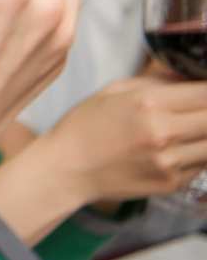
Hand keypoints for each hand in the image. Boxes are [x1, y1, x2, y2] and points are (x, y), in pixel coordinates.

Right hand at [43, 76, 206, 203]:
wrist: (67, 169)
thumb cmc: (85, 126)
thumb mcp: (114, 90)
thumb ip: (156, 80)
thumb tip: (188, 77)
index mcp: (148, 103)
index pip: (205, 92)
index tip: (204, 90)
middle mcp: (164, 132)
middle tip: (199, 110)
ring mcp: (170, 161)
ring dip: (205, 134)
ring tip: (189, 129)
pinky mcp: (172, 183)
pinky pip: (203, 165)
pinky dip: (198, 154)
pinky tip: (179, 148)